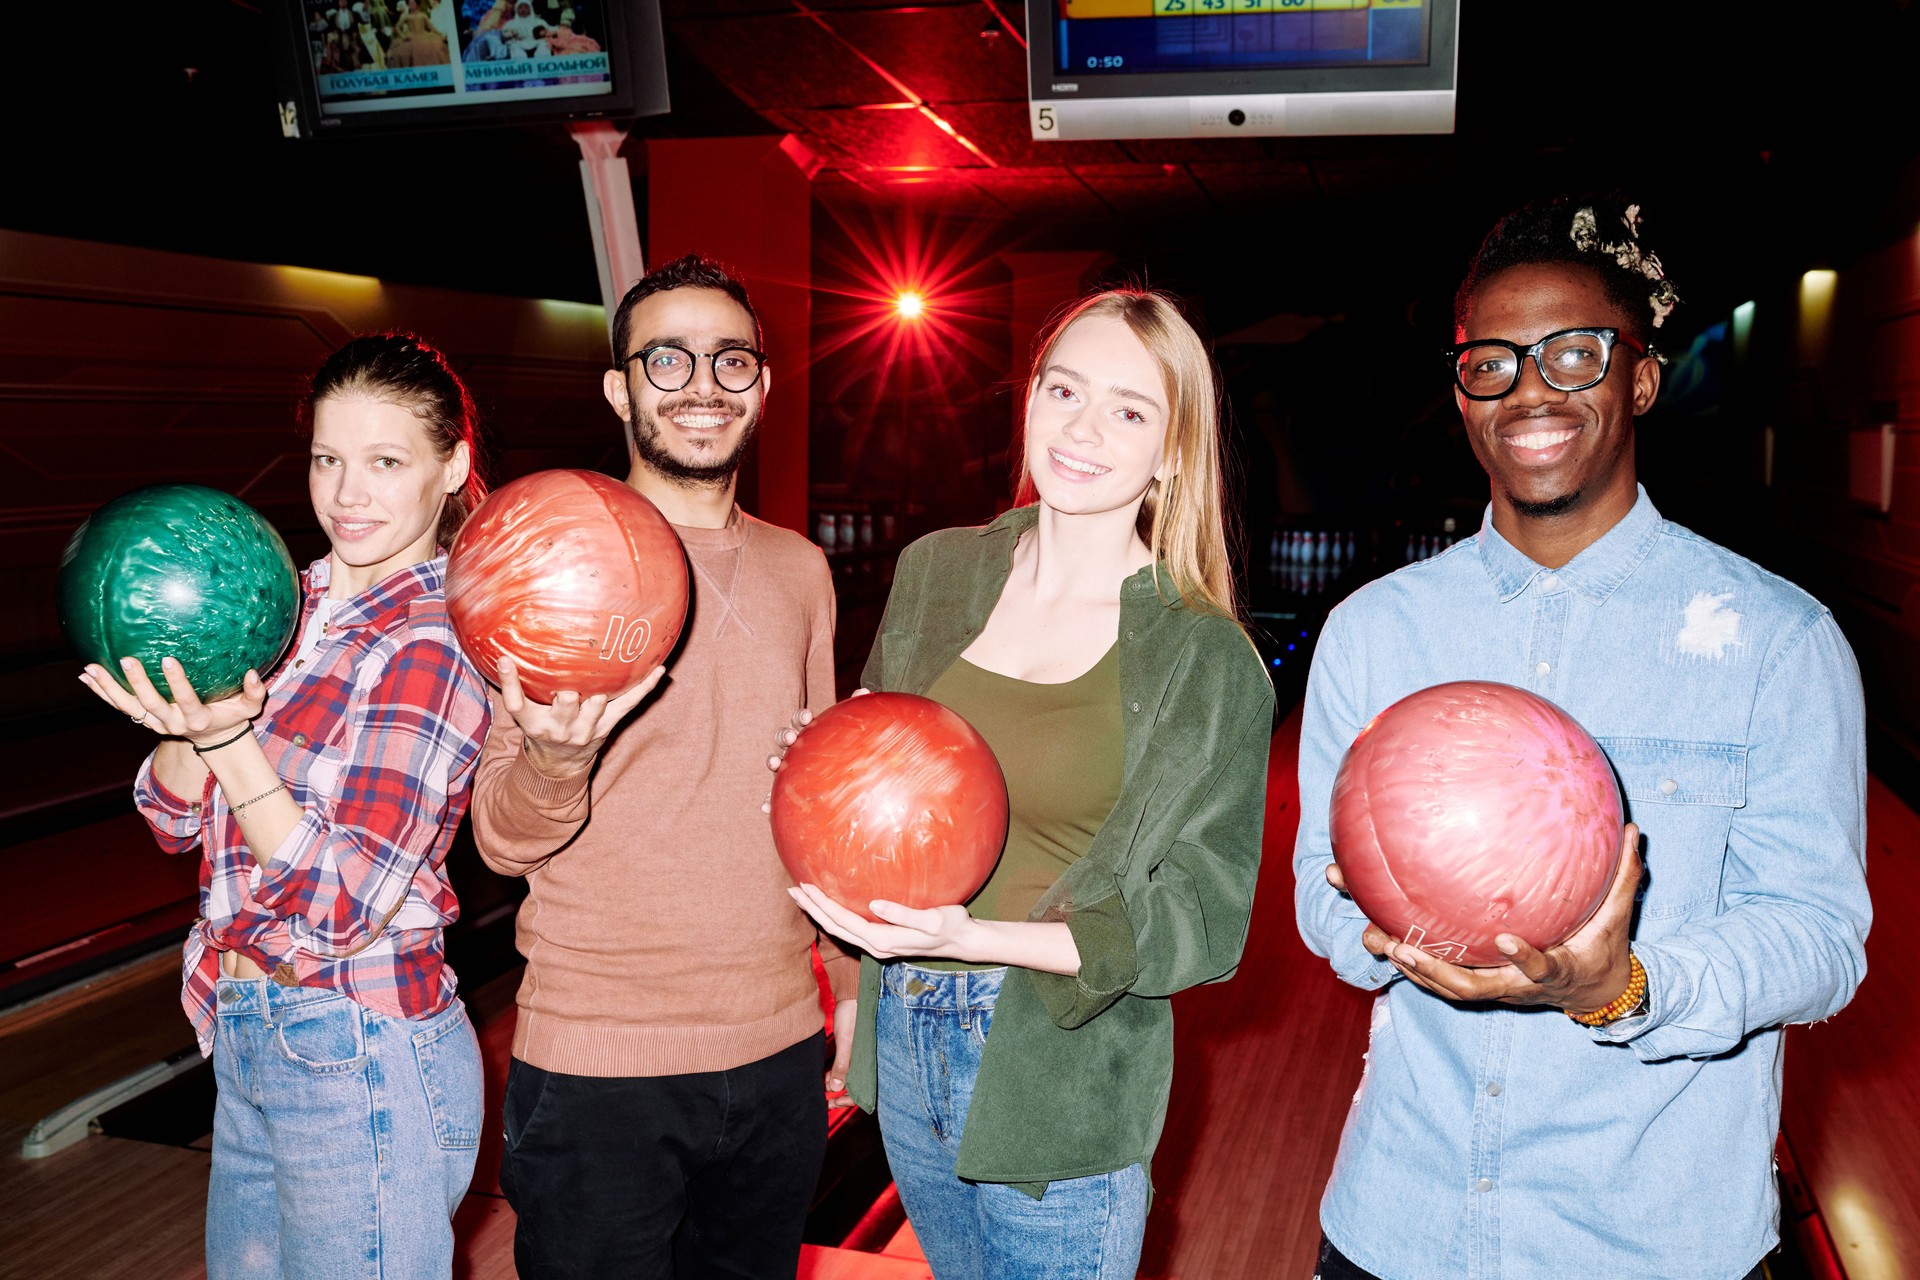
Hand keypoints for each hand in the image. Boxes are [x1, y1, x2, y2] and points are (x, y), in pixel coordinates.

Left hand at [80, 657, 264, 746]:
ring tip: (90, 668)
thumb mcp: (251, 707)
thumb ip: (256, 692)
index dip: (176, 682)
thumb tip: (254, 673)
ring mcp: (154, 722)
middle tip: (125, 659)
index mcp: (197, 719)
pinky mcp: (143, 719)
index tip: (167, 659)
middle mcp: (172, 723)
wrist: (214, 737)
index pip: (186, 700)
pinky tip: (85, 676)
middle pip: (150, 704)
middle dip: (137, 682)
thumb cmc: (233, 716)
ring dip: (108, 688)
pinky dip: (101, 692)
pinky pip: (118, 706)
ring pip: (127, 707)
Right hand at [499, 655, 663, 777]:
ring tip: (614, 667)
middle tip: (571, 684)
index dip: (510, 683)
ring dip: (602, 692)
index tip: (505, 659)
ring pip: (597, 707)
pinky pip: (629, 705)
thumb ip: (515, 687)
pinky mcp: (608, 726)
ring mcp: (586, 729)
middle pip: (564, 708)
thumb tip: (500, 650)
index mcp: (532, 723)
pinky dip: (645, 688)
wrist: (559, 764)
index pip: (516, 704)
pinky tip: (659, 670)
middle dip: (569, 696)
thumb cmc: (540, 727)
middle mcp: (559, 728)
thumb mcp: (523, 713)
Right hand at [761, 689, 866, 813]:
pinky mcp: (786, 788)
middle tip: (791, 736)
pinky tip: (766, 807)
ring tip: (774, 764)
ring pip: (776, 762)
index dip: (802, 716)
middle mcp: (795, 747)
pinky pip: (775, 795)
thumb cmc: (843, 747)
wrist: (841, 775)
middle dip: (785, 735)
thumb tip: (864, 691)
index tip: (809, 715)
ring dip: (773, 760)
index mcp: (809, 732)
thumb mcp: (850, 730)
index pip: (802, 720)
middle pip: (784, 737)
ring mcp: (789, 767)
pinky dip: (768, 800)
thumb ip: (855, 710)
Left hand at [789, 883, 977, 962]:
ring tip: (804, 898)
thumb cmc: (951, 925)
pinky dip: (834, 917)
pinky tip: (830, 907)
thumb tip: (874, 905)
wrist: (962, 941)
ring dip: (820, 914)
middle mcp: (876, 947)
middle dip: (813, 909)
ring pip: (840, 931)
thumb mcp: (933, 919)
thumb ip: (903, 914)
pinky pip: (850, 930)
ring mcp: (878, 947)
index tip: (806, 887)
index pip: (844, 921)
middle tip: (793, 891)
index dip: (823, 905)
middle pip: (835, 928)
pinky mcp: (882, 942)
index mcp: (883, 940)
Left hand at [825, 998, 856, 1107]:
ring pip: (847, 1075)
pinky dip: (835, 1072)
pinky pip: (843, 1064)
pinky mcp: (850, 1046)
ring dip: (836, 1083)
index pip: (864, 1089)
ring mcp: (857, 1053)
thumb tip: (835, 1088)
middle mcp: (864, 1059)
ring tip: (823, 1086)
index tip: (834, 1103)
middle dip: (840, 1093)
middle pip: (855, 1084)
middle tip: (826, 1100)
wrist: (851, 995)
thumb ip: (842, 1065)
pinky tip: (825, 1074)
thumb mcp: (846, 1042)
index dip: (850, 1100)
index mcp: (869, 1061)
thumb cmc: (852, 1016)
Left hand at [1374, 824, 1643, 1010]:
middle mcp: (1516, 986)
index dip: (1523, 957)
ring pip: (1444, 984)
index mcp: (1554, 970)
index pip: (1539, 967)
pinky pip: (1439, 975)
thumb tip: (1633, 830)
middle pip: (1469, 986)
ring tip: (1373, 936)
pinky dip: (1409, 959)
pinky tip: (1377, 931)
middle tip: (1401, 946)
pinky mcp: (1479, 982)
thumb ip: (1623, 876)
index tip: (1505, 938)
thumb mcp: (1618, 917)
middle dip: (1434, 969)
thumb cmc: (1604, 948)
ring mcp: (1494, 988)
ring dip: (1409, 965)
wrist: (1597, 993)